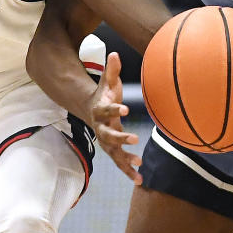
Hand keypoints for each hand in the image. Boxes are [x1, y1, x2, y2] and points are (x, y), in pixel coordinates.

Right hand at [92, 52, 141, 183]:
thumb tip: (115, 53)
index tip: (126, 108)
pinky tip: (139, 180)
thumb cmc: (104, 96)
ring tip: (138, 164)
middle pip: (109, 135)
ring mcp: (106, 141)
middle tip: (134, 138)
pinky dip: (128, 171)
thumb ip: (111, 70)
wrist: (92, 112)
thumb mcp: (107, 83)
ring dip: (125, 160)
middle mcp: (101, 128)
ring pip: (114, 153)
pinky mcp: (112, 151)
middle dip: (121, 137)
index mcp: (100, 110)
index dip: (115, 109)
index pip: (107, 110)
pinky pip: (120, 163)